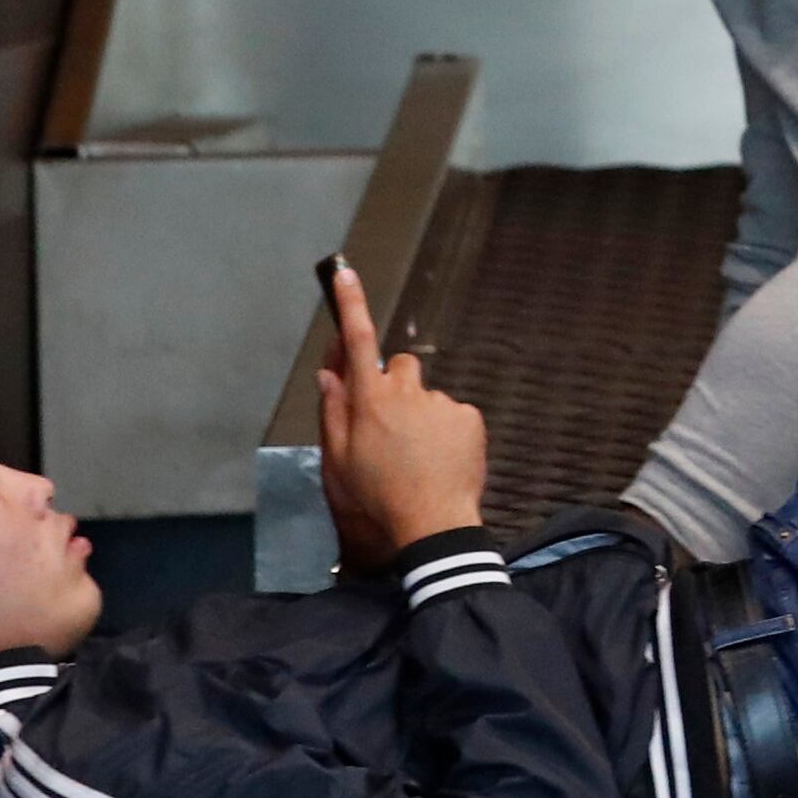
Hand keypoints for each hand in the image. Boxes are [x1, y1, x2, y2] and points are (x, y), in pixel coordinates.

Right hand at [315, 263, 488, 557]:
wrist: (432, 524)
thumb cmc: (376, 498)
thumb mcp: (337, 462)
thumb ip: (333, 412)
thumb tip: (328, 374)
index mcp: (369, 400)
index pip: (357, 341)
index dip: (351, 304)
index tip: (344, 273)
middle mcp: (406, 391)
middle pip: (399, 367)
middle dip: (393, 386)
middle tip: (388, 428)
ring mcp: (441, 402)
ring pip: (426, 396)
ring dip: (420, 415)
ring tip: (416, 457)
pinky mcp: (468, 416)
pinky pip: (452, 414)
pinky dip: (445, 430)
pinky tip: (439, 460)